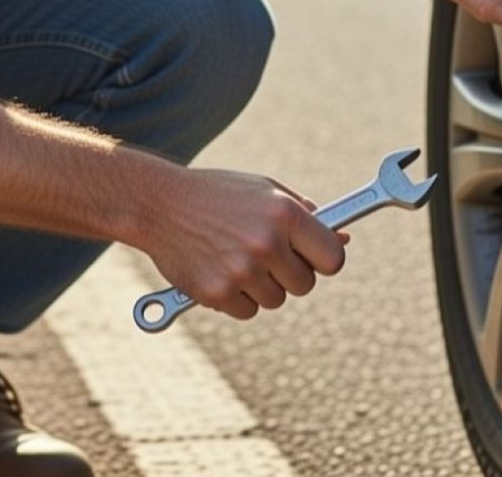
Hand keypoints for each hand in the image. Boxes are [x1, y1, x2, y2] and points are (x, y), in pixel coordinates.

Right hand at [138, 167, 348, 320]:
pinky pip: (247, 311)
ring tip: (233, 255)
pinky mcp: (219, 293)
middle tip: (263, 253)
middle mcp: (267, 243)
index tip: (312, 257)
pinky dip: (236, 298)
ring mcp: (242, 271)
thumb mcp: (264, 190)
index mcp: (284, 214)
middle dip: (289, 274)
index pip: (334, 258)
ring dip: (260, 286)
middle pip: (305, 285)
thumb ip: (304, 213)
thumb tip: (343, 238)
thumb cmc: (217, 194)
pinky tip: (218, 268)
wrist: (158, 203)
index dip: (324, 260)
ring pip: (275, 300)